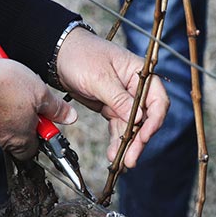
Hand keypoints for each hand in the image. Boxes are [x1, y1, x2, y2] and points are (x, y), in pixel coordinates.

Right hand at [0, 58, 76, 159]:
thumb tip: (69, 117)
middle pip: (17, 136)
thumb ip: (55, 108)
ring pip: (0, 124)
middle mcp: (2, 140)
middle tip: (26, 100)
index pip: (34, 150)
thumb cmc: (4, 86)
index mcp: (21, 139)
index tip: (43, 120)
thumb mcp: (40, 92)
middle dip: (22, 119)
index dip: (40, 135)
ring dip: (6, 109)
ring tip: (9, 90)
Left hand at [56, 28, 169, 167]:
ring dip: (127, 144)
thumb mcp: (99, 77)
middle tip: (131, 158)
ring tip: (121, 162)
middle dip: (139, 139)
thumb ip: (119, 98)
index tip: (143, 137)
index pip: (157, 100)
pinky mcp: (111, 106)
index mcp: (140, 73)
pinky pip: (118, 126)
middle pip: (146, 118)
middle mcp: (135, 87)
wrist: (59, 54)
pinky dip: (116, 140)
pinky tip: (113, 153)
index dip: (153, 121)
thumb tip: (138, 119)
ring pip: (131, 126)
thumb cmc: (81, 55)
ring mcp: (123, 98)